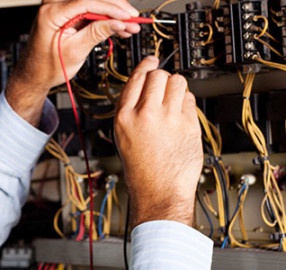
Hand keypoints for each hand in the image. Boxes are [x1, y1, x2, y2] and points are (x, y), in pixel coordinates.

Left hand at [6, 0, 139, 125]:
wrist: (36, 74)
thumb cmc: (48, 66)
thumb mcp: (75, 51)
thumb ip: (97, 33)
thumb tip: (118, 22)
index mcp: (52, 12)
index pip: (88, 2)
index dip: (112, 9)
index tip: (128, 17)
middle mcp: (54, 4)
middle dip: (116, 8)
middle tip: (134, 20)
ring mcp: (60, 7)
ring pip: (94, 3)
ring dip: (113, 14)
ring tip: (129, 27)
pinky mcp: (66, 13)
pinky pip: (89, 10)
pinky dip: (104, 18)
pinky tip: (118, 27)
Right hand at [114, 56, 202, 228]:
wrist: (159, 190)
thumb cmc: (142, 168)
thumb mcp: (123, 136)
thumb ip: (131, 109)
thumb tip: (144, 86)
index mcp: (125, 116)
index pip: (136, 78)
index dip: (145, 65)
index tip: (151, 60)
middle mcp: (145, 114)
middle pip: (158, 74)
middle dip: (162, 77)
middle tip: (163, 85)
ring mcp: (169, 118)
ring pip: (177, 81)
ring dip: (176, 86)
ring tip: (173, 99)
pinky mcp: (188, 125)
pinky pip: (190, 99)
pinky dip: (187, 102)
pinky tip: (181, 114)